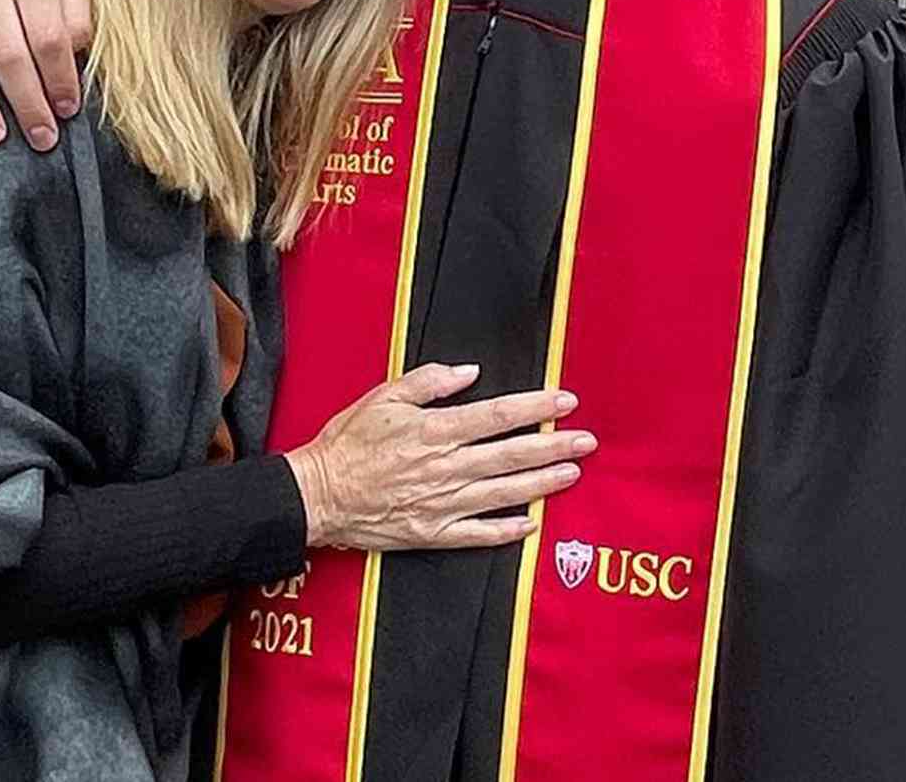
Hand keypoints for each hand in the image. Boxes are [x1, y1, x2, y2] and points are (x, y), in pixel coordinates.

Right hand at [283, 364, 594, 551]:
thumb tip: (469, 372)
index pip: (497, 416)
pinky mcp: (433, 533)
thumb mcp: (383, 398)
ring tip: (571, 474)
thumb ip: (429, 382)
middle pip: (510, 455)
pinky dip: (506, 531)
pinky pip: (478, 534)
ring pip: (503, 493)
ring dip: (541, 484)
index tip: (565, 401)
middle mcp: (445, 468)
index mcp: (434, 431)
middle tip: (587, 441)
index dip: (535, 408)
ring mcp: (442, 504)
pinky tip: (532, 525)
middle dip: (553, 446)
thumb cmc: (347, 444)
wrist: (318, 495)